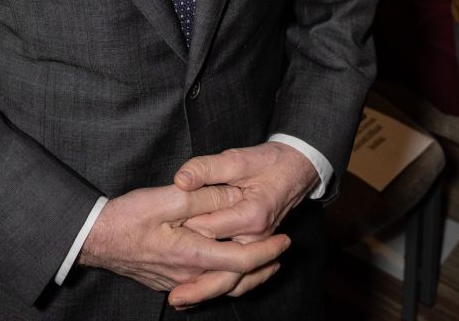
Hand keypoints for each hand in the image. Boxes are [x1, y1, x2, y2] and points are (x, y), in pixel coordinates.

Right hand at [78, 183, 290, 303]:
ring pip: (220, 285)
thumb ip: (203, 198)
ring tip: (264, 263)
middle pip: (235, 280)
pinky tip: (224, 270)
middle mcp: (188, 275)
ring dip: (246, 275)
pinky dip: (223, 279)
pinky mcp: (167, 281)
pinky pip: (204, 285)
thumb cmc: (128, 217)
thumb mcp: (168, 198)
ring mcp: (177, 281)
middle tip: (282, 252)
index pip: (241, 261)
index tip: (284, 240)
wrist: (96, 239)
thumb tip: (232, 197)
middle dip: (263, 267)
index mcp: (192, 254)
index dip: (266, 251)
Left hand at [167, 143, 318, 306]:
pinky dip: (222, 287)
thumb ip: (207, 168)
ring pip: (233, 279)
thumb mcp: (237, 159)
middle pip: (222, 265)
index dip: (184, 230)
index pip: (210, 229)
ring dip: (207, 291)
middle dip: (194, 279)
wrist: (296, 170)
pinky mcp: (257, 250)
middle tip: (168, 290)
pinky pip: (242, 277)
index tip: (162, 234)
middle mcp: (257, 237)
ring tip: (179, 300)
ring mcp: (258, 247)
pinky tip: (201, 292)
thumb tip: (181, 180)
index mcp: (251, 215)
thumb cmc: (267, 162)